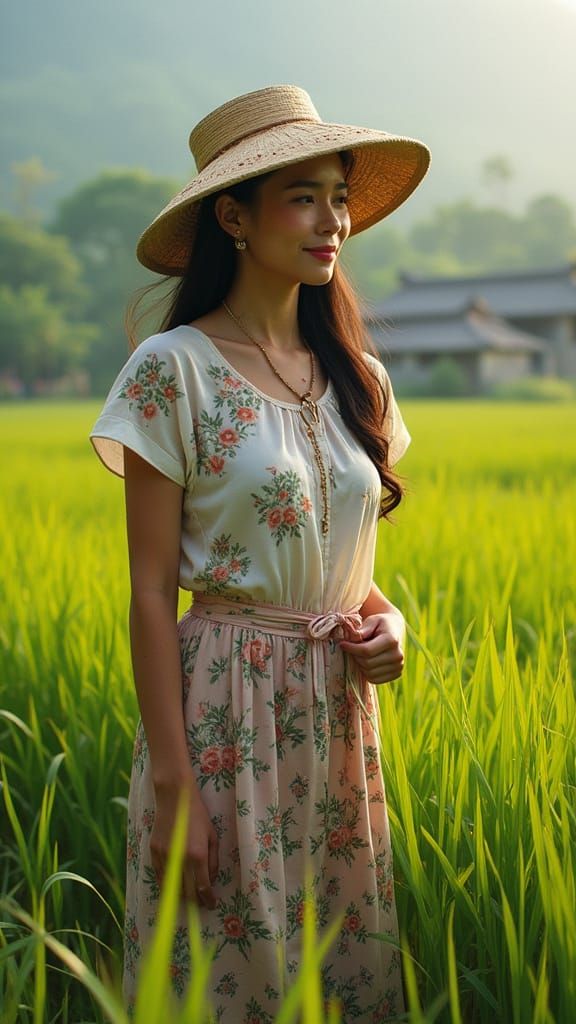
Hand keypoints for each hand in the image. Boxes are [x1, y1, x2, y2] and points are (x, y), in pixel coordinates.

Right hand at [151, 777, 219, 908]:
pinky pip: (159, 877)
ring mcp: (165, 856)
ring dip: (179, 897)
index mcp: (198, 855)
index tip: (211, 905)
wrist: (175, 798)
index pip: (203, 887)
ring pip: (170, 887)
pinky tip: (172, 889)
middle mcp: (180, 859)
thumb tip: (211, 880)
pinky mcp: (154, 852)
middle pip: (186, 892)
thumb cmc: (198, 815)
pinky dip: (166, 886)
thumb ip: (213, 861)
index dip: (208, 899)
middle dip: (194, 902)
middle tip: (200, 905)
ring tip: (187, 900)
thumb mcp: (212, 836)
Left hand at [338, 611, 404, 684]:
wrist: (394, 631)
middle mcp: (398, 655)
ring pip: (369, 674)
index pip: (366, 650)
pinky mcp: (396, 674)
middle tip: (351, 648)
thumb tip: (353, 637)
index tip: (342, 644)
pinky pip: (374, 680)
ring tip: (360, 654)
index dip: (351, 648)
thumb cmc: (380, 624)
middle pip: (367, 663)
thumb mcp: (372, 621)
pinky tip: (367, 661)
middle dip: (355, 656)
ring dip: (360, 665)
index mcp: (392, 640)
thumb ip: (363, 629)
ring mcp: (398, 667)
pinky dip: (366, 673)